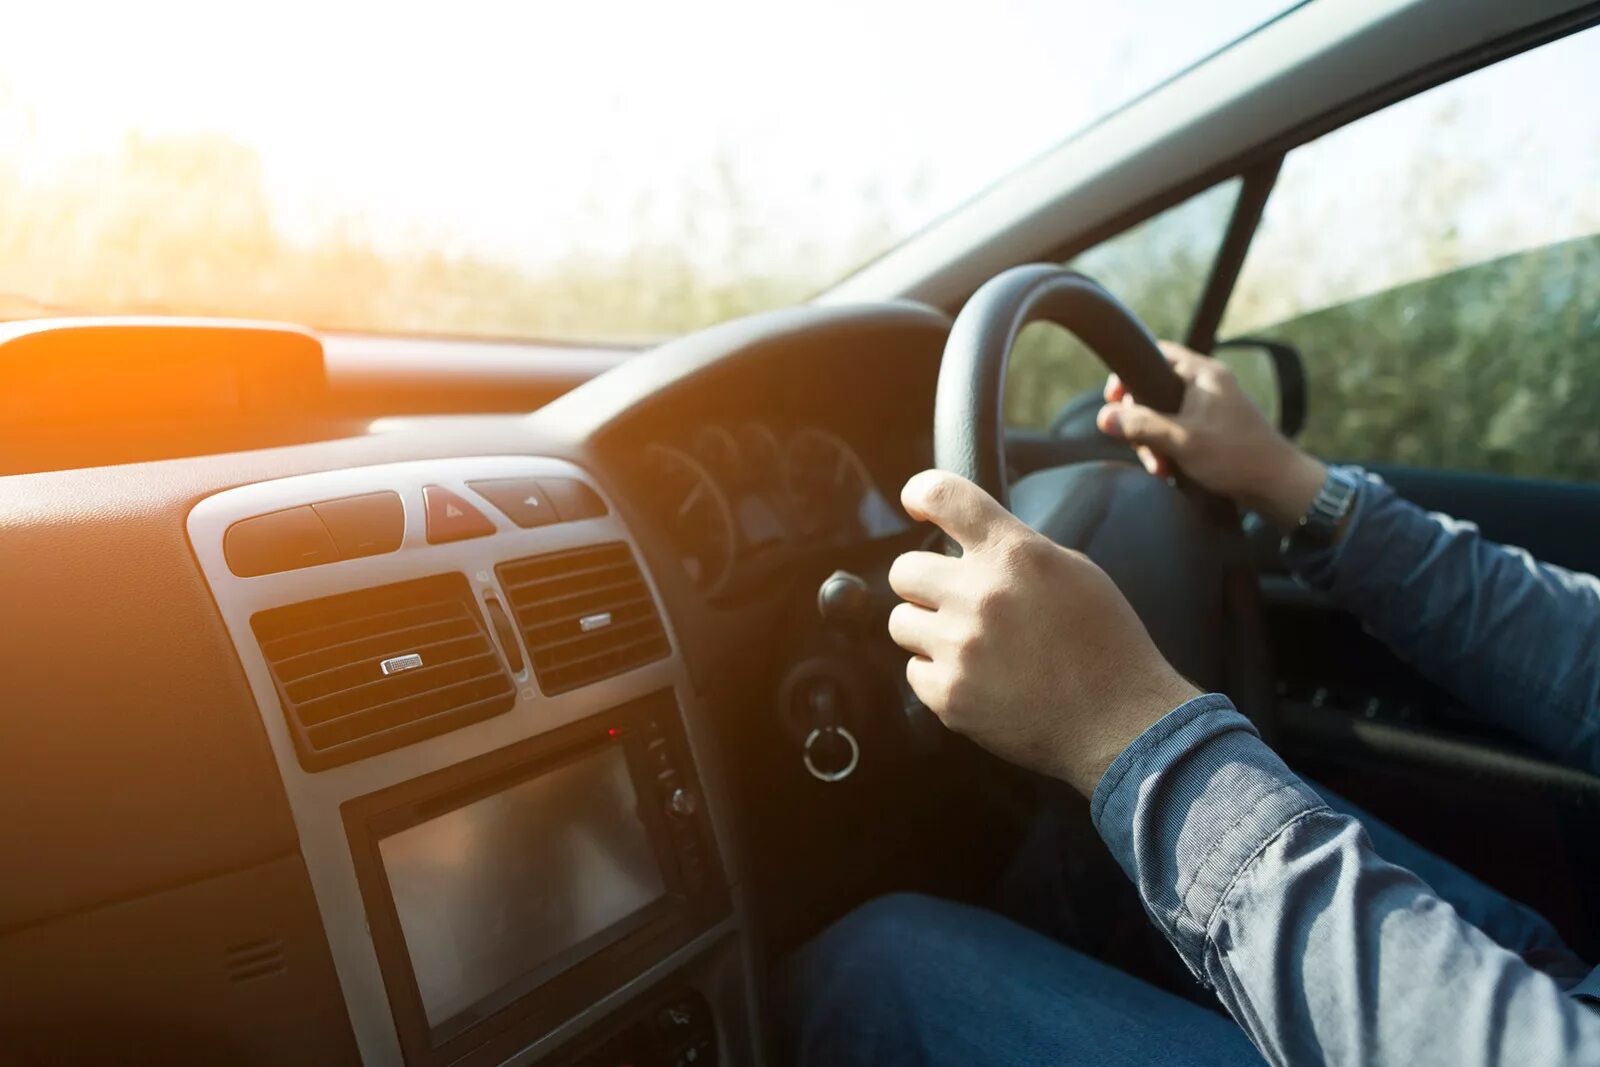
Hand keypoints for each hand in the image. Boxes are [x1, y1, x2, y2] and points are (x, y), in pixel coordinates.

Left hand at [887, 470, 1200, 795]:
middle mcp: (979, 595)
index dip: (920, 493)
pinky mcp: (949, 696)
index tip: (916, 503)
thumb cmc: (1107, 645)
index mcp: (1015, 554)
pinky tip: (977, 679)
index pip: (943, 495)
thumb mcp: (1074, 572)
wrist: (1122, 723)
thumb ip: (1018, 550)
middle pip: (904, 570)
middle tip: (954, 600)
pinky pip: (914, 672)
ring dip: (927, 630)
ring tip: (970, 645)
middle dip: (925, 583)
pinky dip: (938, 675)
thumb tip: (973, 541)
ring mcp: (960, 648)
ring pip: (901, 622)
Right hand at [1096, 341, 1326, 528]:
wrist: (1277, 485)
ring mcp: (1211, 408)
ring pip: (1164, 416)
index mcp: (1203, 374)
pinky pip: (1178, 432)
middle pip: (1154, 389)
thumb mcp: (1182, 440)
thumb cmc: (1236, 457)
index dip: (1130, 373)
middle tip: (1138, 445)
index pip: (1156, 353)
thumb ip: (1142, 426)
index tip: (1115, 399)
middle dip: (1140, 421)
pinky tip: (1170, 471)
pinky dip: (1169, 450)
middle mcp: (1207, 385)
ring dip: (1154, 442)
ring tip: (1159, 467)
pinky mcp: (1213, 431)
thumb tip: (1104, 417)